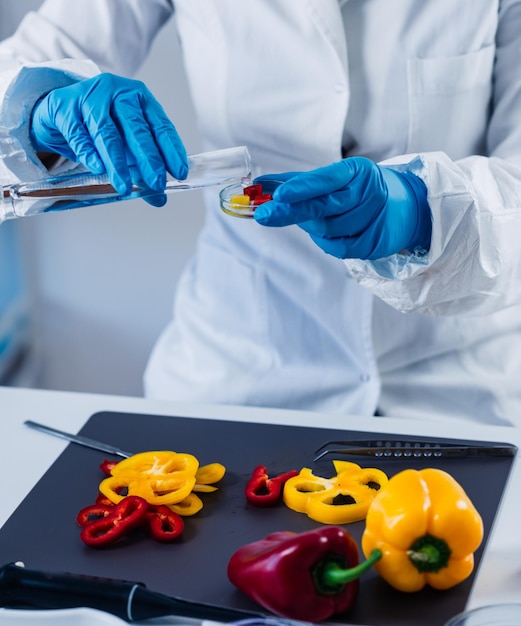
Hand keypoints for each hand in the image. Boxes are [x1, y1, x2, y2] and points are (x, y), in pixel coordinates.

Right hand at [30, 73, 187, 197]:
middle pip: (136, 128)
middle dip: (149, 159)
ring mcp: (89, 97)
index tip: (180, 172)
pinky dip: (89, 153)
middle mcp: (117, 92)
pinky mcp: (64, 106)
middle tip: (157, 183)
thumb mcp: (124, 144)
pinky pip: (78, 133)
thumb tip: (159, 198)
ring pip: (107, 132)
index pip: (160, 125)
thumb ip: (141, 169)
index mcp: (139, 99)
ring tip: (125, 186)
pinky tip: (98, 169)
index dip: (172, 150)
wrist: (58, 109)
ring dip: (117, 163)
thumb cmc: (98, 126)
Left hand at [254, 157, 430, 259]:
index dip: (302, 188)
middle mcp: (366, 193)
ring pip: (327, 229)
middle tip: (264, 216)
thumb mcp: (334, 178)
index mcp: (355, 171)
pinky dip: (326, 241)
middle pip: (323, 206)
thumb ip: (297, 181)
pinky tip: (329, 232)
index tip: (279, 195)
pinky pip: (337, 247)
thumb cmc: (358, 190)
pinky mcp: (372, 243)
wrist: (404, 208)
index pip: (325, 179)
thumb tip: (260, 185)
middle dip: (290, 211)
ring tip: (314, 219)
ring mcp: (371, 219)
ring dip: (311, 226)